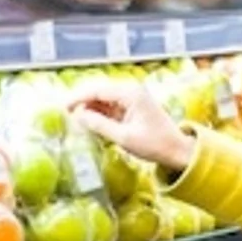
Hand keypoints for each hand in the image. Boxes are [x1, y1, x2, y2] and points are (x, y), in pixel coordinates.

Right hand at [70, 81, 195, 172]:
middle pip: (99, 91)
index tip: (64, 107)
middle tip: (66, 113)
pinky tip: (91, 123)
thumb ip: (100, 125)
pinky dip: (100, 114)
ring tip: (77, 121)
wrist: (177, 150)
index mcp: (130, 94)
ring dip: (91, 108)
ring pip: (104, 99)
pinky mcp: (133, 107)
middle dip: (83, 102)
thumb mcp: (124, 137)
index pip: (97, 90)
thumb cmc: (154, 144)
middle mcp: (131, 91)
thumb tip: (79, 116)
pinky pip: (111, 106)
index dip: (78, 98)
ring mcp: (132, 98)